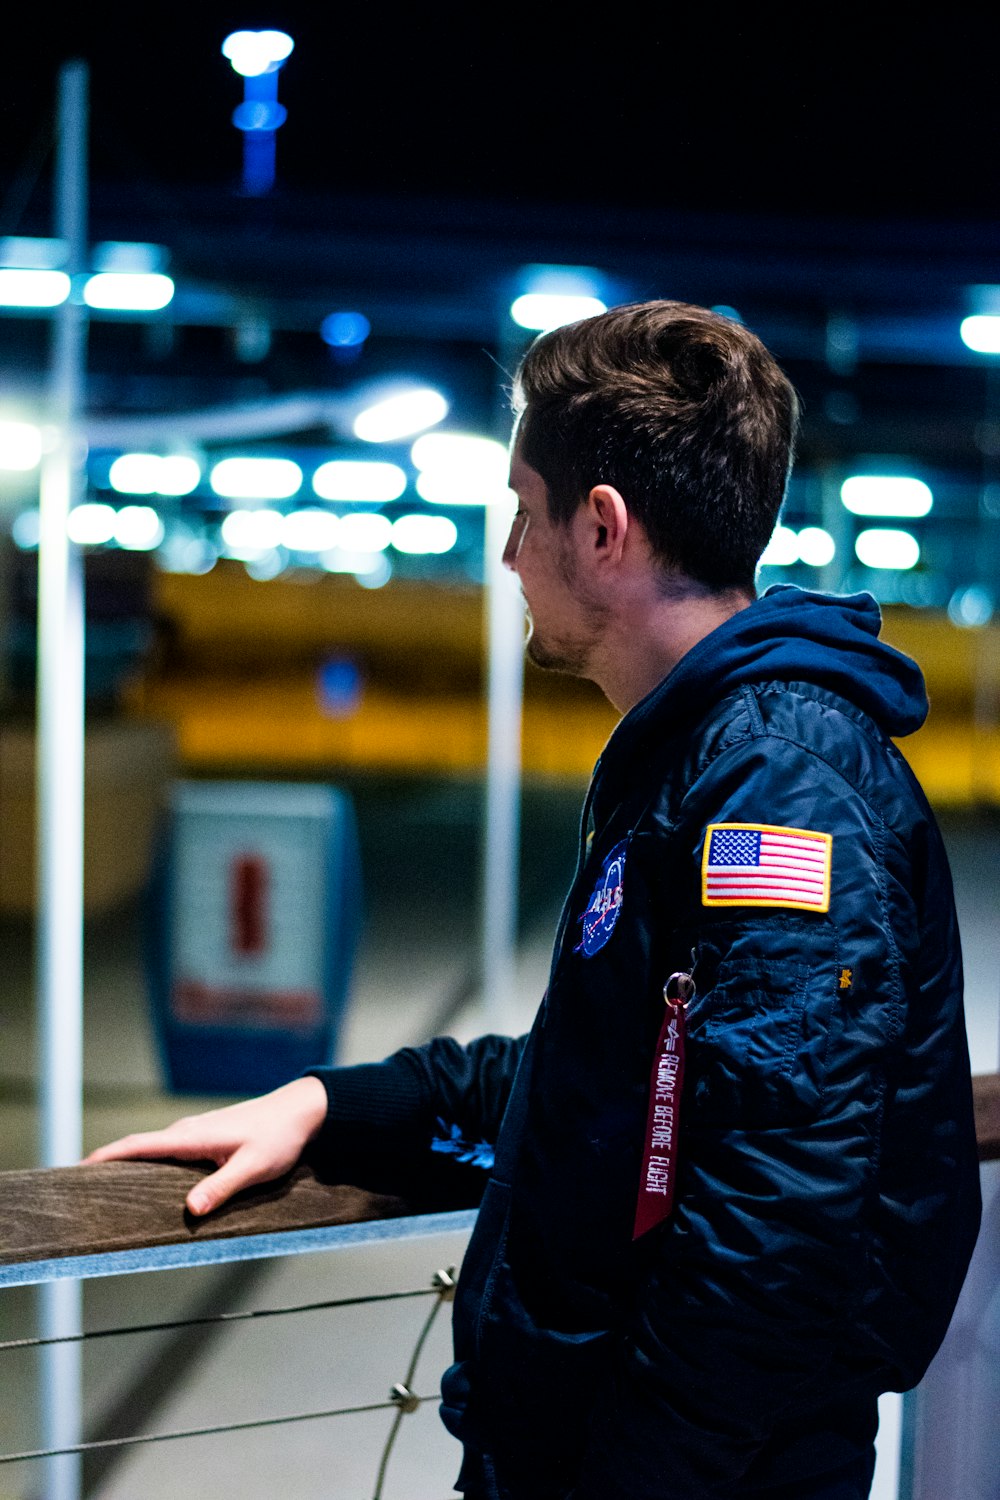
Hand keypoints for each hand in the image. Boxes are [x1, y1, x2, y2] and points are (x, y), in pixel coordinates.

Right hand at [84, 1076, 328, 1216]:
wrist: (301, 1111)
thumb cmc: (279, 1138)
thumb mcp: (253, 1167)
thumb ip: (221, 1187)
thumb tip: (190, 1210)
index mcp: (192, 1137)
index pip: (139, 1145)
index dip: (106, 1156)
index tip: (77, 1168)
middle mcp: (188, 1131)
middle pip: (138, 1149)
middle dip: (108, 1165)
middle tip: (81, 1190)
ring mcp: (196, 1134)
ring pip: (154, 1151)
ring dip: (130, 1166)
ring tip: (107, 1192)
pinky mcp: (206, 1139)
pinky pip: (169, 1153)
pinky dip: (151, 1164)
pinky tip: (151, 1184)